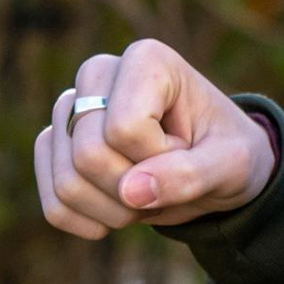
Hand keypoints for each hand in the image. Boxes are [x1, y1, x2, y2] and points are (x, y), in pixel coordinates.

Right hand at [33, 38, 276, 241]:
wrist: (214, 167)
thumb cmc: (227, 153)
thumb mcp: (230, 165)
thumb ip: (190, 175)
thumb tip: (128, 192)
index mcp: (145, 60)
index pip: (124, 128)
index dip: (160, 158)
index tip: (187, 149)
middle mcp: (97, 75)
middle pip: (88, 155)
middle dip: (134, 191)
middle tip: (168, 181)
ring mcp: (69, 110)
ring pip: (66, 181)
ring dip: (114, 211)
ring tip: (147, 194)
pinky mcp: (54, 146)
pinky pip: (53, 204)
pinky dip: (88, 223)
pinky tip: (119, 212)